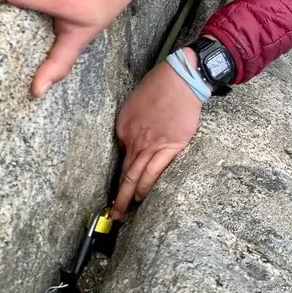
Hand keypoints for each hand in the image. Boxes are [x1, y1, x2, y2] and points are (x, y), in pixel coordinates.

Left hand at [111, 51, 202, 218]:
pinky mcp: (171, 146)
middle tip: (112, 213)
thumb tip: (131, 142)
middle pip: (124, 172)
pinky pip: (156, 172)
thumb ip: (130, 125)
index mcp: (123, 128)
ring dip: (128, 197)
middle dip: (117, 195)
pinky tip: (142, 197)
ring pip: (137, 176)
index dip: (117, 175)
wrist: (179, 79)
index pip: (119, 157)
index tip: (115, 188)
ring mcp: (152, 144)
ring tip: (123, 213)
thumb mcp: (132, 104)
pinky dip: (146, 186)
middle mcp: (134, 139)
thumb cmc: (159, 86)